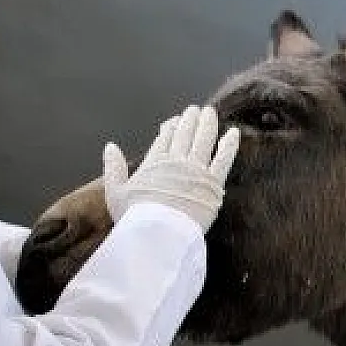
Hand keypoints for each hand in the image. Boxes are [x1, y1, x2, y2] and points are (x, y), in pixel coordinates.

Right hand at [102, 105, 240, 231]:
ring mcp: (196, 170)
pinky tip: (234, 132)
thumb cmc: (134, 218)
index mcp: (154, 162)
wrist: (157, 235)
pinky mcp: (213, 183)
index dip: (171, 126)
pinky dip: (230, 144)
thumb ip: (113, 168)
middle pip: (185, 133)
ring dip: (207, 123)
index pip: (165, 137)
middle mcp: (176, 161)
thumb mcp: (115, 193)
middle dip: (190, 119)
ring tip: (210, 112)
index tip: (175, 120)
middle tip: (195, 109)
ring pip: (204, 139)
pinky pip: (224, 159)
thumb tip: (110, 146)